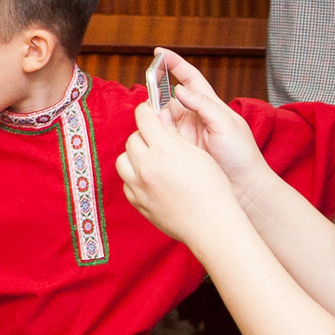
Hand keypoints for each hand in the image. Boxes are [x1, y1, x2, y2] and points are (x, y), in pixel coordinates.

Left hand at [116, 101, 244, 250]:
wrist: (211, 224)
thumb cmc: (212, 188)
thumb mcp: (197, 153)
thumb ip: (174, 134)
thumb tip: (161, 118)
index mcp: (164, 149)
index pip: (143, 118)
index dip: (147, 110)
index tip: (149, 110)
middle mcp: (147, 167)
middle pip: (132, 139)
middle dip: (144, 135)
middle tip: (157, 139)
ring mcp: (139, 186)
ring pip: (123, 160)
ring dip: (134, 156)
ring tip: (151, 160)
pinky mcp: (137, 202)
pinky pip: (127, 182)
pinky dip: (135, 177)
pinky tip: (152, 180)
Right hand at [149, 50, 266, 186]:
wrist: (244, 188)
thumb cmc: (242, 155)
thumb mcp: (227, 124)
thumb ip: (204, 105)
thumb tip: (179, 90)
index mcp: (209, 106)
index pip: (190, 78)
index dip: (175, 64)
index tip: (159, 54)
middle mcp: (195, 118)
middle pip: (168, 99)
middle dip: (157, 98)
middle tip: (152, 105)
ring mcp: (185, 135)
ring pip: (161, 119)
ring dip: (155, 119)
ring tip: (159, 127)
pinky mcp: (179, 152)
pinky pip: (160, 139)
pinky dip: (154, 136)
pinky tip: (153, 138)